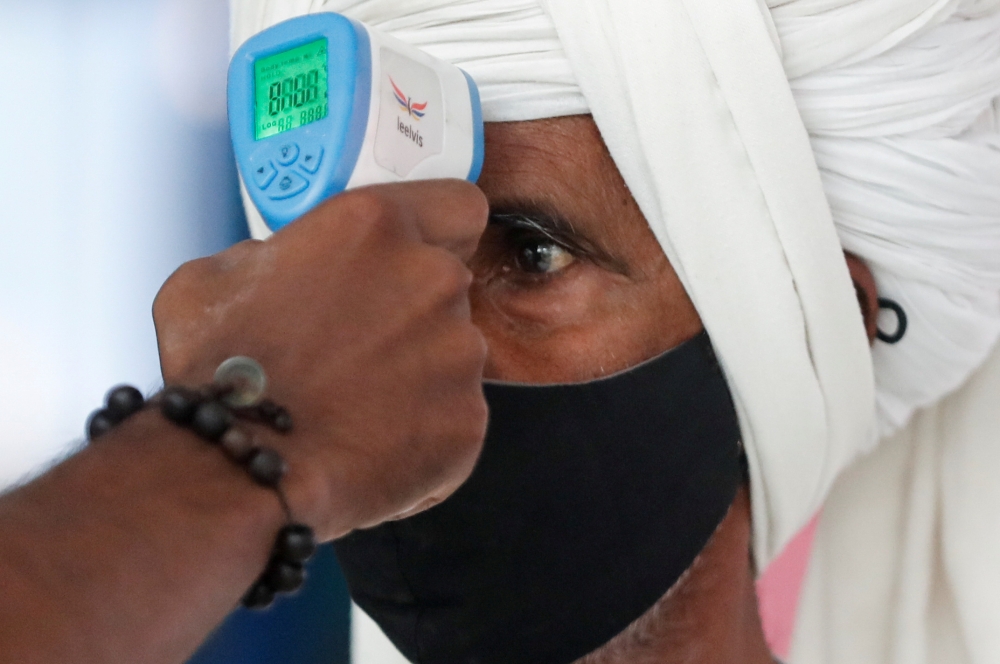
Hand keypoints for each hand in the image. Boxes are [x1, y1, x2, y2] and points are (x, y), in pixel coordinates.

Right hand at [153, 180, 488, 539]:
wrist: (236, 470)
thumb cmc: (218, 373)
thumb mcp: (215, 276)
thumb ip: (276, 256)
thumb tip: (288, 269)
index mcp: (374, 227)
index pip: (457, 206)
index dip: (443, 233)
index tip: (422, 255)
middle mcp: (431, 280)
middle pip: (446, 288)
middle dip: (410, 314)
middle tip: (357, 351)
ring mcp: (458, 352)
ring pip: (451, 356)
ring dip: (416, 375)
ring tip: (355, 407)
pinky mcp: (466, 420)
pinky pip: (451, 418)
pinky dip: (421, 432)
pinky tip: (369, 443)